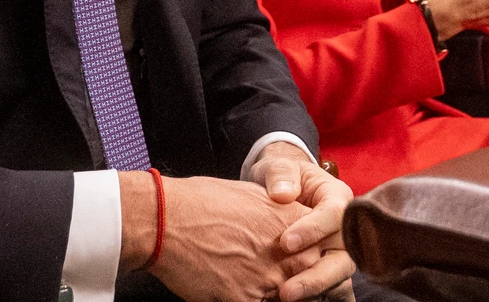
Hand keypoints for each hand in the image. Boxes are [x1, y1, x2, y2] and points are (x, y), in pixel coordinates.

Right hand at [133, 173, 310, 301]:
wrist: (166, 219)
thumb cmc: (201, 202)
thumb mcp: (251, 197)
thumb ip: (276, 218)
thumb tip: (283, 231)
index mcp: (293, 222)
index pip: (322, 251)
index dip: (310, 262)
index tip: (299, 266)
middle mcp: (288, 253)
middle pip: (311, 280)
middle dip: (298, 284)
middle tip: (276, 281)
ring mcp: (267, 279)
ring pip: (288, 298)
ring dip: (275, 295)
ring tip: (249, 280)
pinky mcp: (244, 299)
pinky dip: (249, 301)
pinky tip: (231, 292)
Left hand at [248, 145, 354, 301]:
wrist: (282, 188)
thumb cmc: (283, 176)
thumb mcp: (280, 166)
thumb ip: (281, 175)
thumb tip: (283, 194)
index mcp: (338, 198)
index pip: (334, 215)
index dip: (313, 229)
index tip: (285, 243)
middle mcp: (345, 228)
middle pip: (344, 256)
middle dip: (318, 276)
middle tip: (286, 291)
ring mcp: (339, 251)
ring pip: (339, 277)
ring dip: (316, 291)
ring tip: (287, 298)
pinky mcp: (328, 268)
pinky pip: (332, 288)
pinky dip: (318, 296)